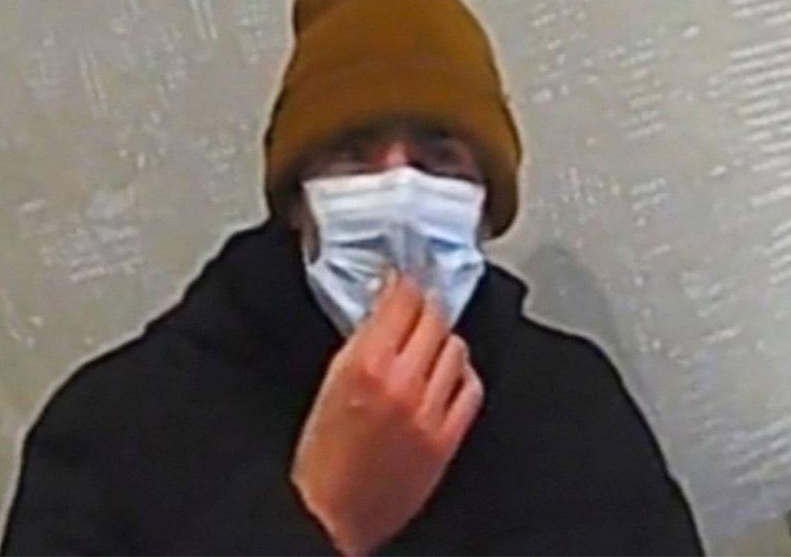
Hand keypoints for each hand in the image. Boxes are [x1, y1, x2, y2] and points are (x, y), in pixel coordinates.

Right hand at [290, 272, 484, 554]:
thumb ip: (360, 343)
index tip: (404, 276)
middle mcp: (402, 383)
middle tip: (418, 304)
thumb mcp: (329, 384)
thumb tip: (383, 310)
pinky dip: (461, 375)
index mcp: (365, 364)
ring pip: (457, 349)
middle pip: (435, 318)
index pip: (402, 299)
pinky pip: (470, 389)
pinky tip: (448, 376)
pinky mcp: (447, 438)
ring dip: (444, 340)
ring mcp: (430, 411)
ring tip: (428, 345)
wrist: (332, 514)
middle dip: (426, 306)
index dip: (405, 280)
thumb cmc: (320, 458)